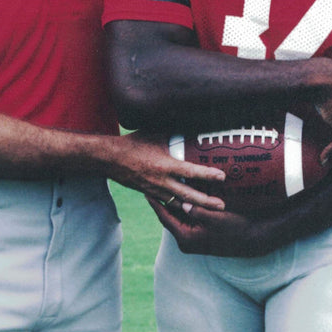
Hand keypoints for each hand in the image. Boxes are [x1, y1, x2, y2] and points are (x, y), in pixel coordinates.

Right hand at [108, 132, 226, 210]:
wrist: (110, 159)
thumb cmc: (133, 144)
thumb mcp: (155, 133)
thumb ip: (173, 130)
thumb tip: (189, 120)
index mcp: (164, 165)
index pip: (190, 172)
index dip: (207, 175)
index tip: (222, 177)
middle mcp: (161, 181)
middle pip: (188, 195)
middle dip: (206, 202)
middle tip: (222, 206)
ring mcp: (155, 190)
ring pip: (178, 202)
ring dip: (194, 207)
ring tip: (210, 210)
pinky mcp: (150, 194)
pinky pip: (167, 203)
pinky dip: (179, 207)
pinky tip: (189, 209)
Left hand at [147, 198, 275, 256]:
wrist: (252, 240)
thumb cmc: (235, 229)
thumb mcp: (215, 218)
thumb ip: (197, 211)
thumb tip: (181, 202)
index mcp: (186, 238)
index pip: (165, 218)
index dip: (156, 204)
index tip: (146, 191)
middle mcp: (186, 242)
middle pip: (169, 218)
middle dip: (162, 203)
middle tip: (151, 187)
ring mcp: (192, 240)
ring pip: (177, 219)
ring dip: (173, 206)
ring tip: (162, 189)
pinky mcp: (199, 237)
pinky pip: (186, 221)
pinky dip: (182, 210)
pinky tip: (180, 197)